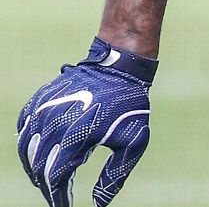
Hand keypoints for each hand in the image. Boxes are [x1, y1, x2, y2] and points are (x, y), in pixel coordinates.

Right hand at [17, 39, 156, 205]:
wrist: (119, 66)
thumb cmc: (130, 105)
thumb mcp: (133, 142)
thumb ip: (115, 175)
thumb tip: (100, 204)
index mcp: (76, 137)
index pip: (55, 178)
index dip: (57, 197)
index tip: (64, 206)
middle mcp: (54, 125)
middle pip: (38, 167)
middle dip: (46, 185)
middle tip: (57, 194)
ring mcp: (43, 111)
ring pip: (25, 149)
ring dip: (33, 167)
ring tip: (45, 178)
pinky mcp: (38, 100)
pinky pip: (23, 127)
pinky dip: (26, 143)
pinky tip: (36, 151)